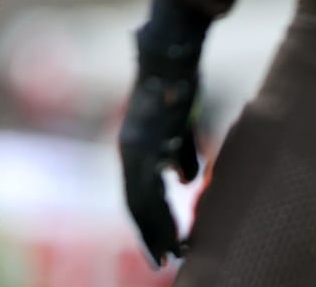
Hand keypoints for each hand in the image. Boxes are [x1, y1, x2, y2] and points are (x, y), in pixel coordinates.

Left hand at [118, 16, 203, 266]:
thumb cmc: (179, 85)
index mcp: (136, 146)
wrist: (172, 54)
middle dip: (151, 234)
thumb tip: (186, 181)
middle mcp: (129, 150)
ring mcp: (134, 147)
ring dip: (157, 231)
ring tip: (173, 255)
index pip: (137, 193)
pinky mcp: (144, 143)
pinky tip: (175, 231)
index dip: (149, 220)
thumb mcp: (180, 128)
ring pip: (141, 202)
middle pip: (136, 204)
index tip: (162, 245)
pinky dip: (161, 214)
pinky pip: (149, 188)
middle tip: (165, 261)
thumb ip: (181, 154)